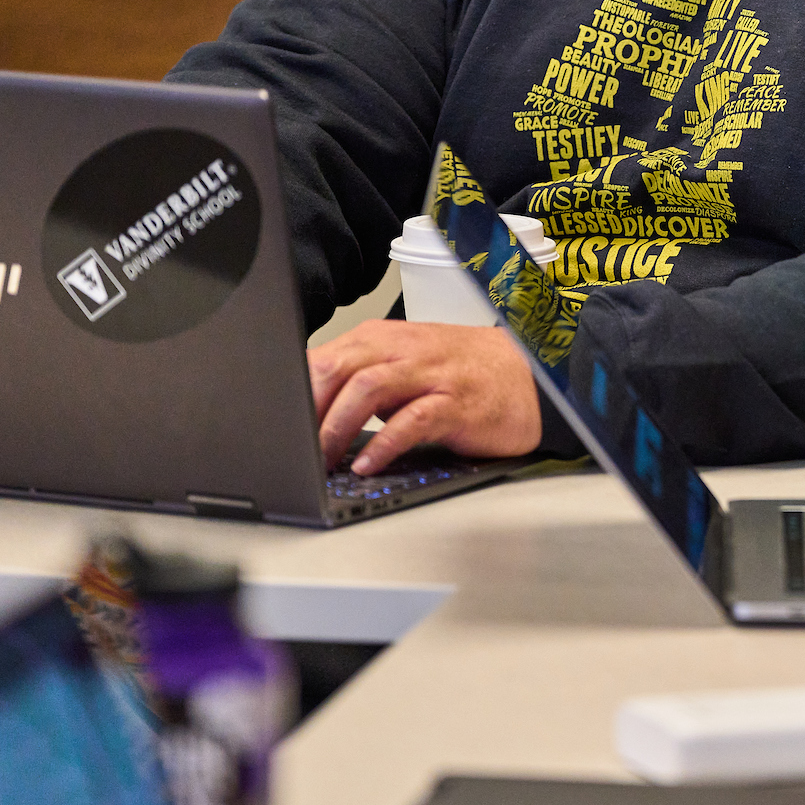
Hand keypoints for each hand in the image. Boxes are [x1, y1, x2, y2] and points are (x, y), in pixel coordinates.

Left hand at [308, 320, 542, 474]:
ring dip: (337, 425)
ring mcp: (431, 375)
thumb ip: (361, 381)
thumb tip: (307, 414)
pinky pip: (413, 419)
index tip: (275, 427)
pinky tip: (368, 463)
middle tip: (290, 447)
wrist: (530, 375)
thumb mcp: (405, 367)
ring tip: (321, 459)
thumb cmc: (462, 374)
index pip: (323, 358)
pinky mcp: (456, 404)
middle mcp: (404, 351)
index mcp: (384, 340)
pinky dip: (384, 442)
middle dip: (308, 409)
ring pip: (368, 387)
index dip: (293, 393)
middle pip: (338, 367)